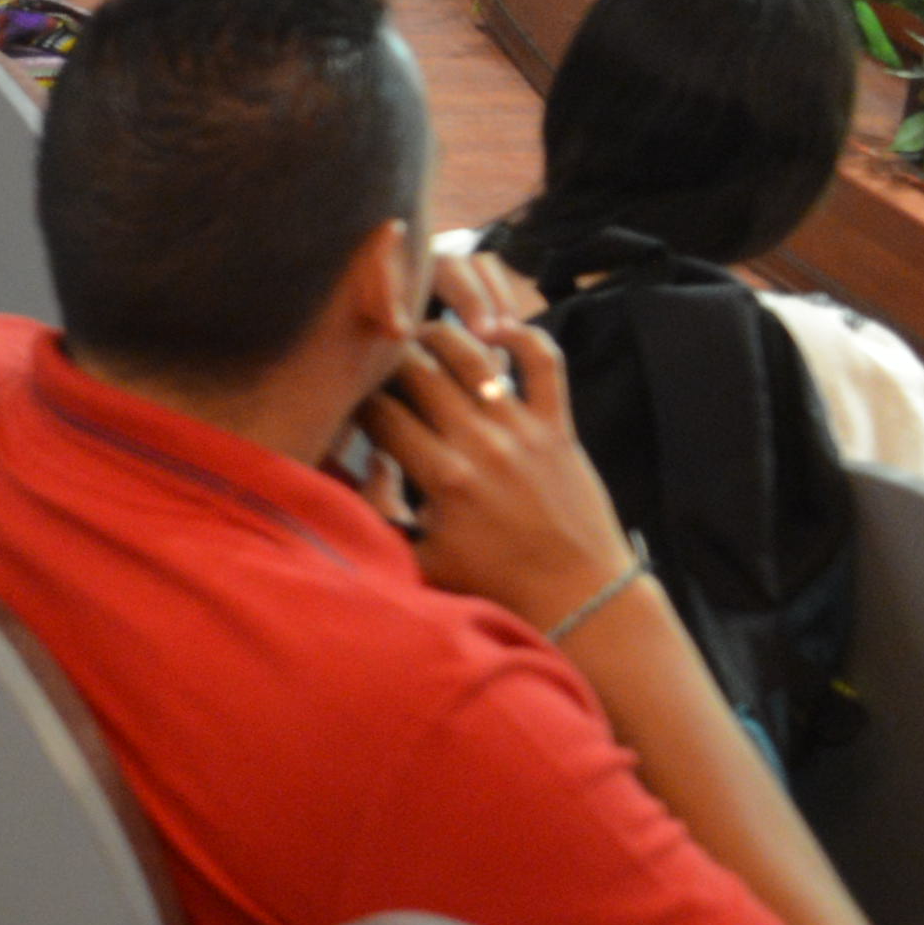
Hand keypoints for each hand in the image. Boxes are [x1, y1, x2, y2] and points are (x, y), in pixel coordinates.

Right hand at [357, 292, 641, 634]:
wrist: (577, 593)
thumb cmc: (494, 582)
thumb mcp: (422, 557)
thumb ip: (383, 512)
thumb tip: (361, 466)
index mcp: (444, 478)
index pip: (380, 414)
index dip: (353, 402)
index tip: (346, 403)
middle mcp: (481, 444)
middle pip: (417, 372)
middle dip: (388, 361)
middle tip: (378, 363)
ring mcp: (523, 429)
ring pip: (473, 354)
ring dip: (440, 337)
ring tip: (420, 338)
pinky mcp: (557, 426)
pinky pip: (545, 362)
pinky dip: (522, 336)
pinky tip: (496, 331)